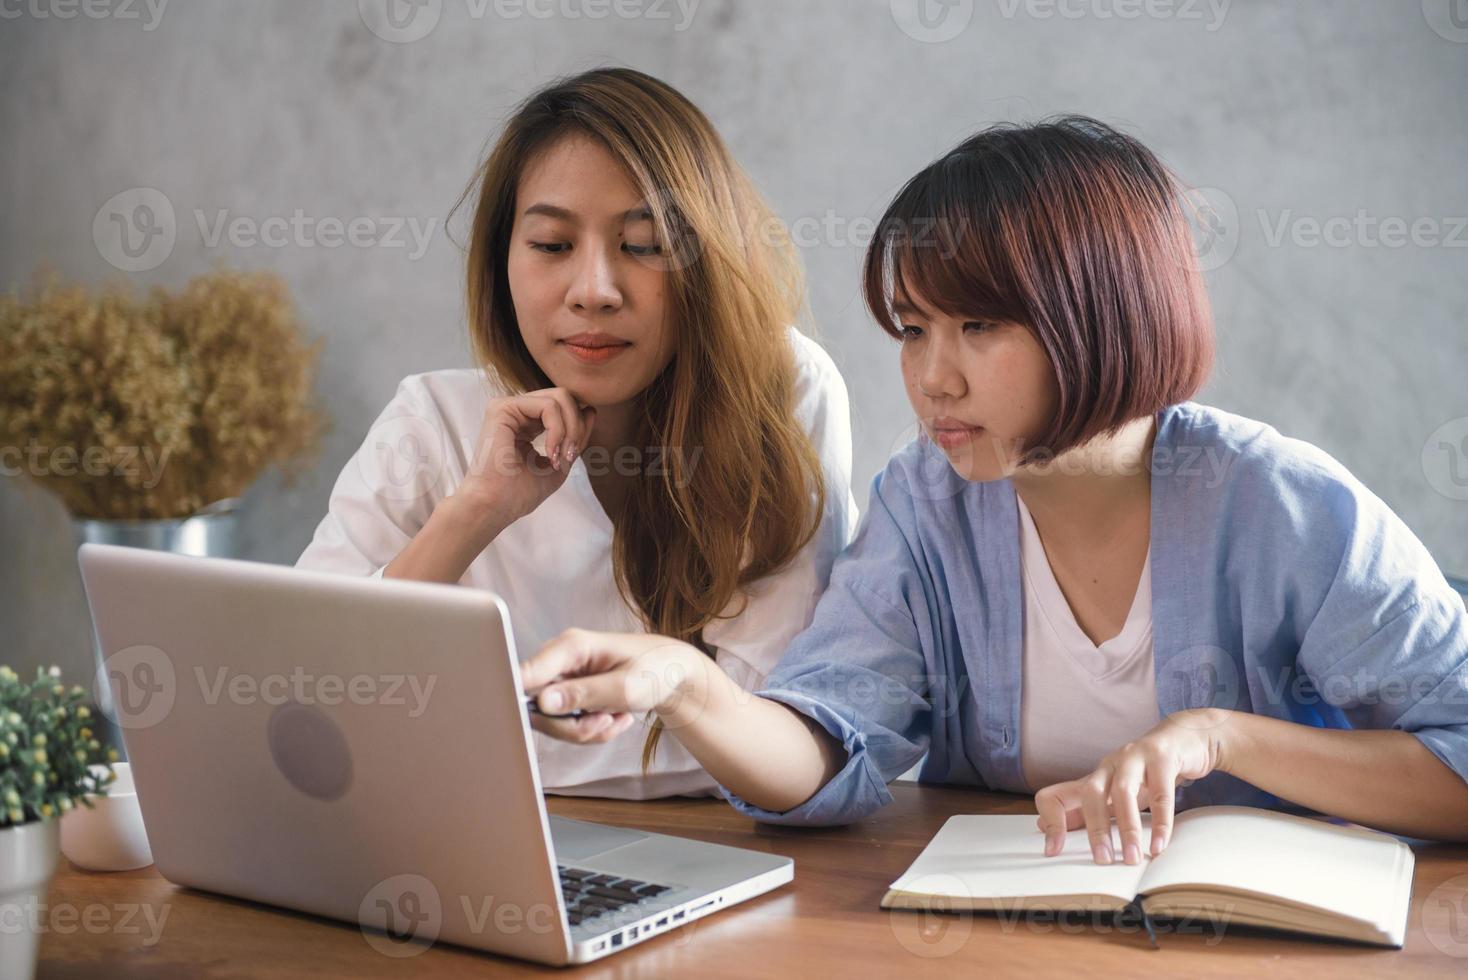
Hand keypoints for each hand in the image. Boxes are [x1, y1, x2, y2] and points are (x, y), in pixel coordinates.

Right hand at [453, 387, 595, 530]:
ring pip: (560, 397)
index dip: (579, 426)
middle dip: (577, 425)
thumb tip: (590, 409)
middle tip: (570, 454)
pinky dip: (558, 430)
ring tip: (561, 455)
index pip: (564, 408)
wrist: (494, 506)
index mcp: (527, 424)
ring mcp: (509, 407)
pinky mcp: (503, 408)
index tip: (573, 455)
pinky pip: (548, 406)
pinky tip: (551, 452)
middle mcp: (517, 412)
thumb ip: (574, 438)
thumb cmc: (519, 493)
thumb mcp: (559, 463)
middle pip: (564, 397)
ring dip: (570, 429)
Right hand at [518, 629, 709, 744]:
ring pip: (551, 722)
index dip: (519, 698)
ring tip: (613, 718)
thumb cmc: (654, 670)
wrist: (671, 675)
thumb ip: (583, 695)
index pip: (525, 673)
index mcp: (570, 646)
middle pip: (537, 707)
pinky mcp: (566, 694)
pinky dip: (590, 730)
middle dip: (571, 726)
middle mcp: (559, 660)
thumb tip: (543, 703)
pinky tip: (612, 717)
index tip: (534, 717)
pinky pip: (565, 725)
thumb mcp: (624, 687)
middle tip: (604, 723)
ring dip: (585, 730)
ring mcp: (561, 678)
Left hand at [1033, 709, 1233, 865]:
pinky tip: (1159, 844)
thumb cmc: (1147, 772)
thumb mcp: (1115, 793)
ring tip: (1131, 857)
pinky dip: (1160, 821)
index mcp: (1093, 778)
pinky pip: (1161, 792)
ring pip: (1123, 791)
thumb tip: (1044, 827)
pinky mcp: (1162, 757)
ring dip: (1127, 827)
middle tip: (1102, 860)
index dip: (1052, 823)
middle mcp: (1109, 765)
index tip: (1054, 851)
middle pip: (1090, 794)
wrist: (1184, 739)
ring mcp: (1135, 758)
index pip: (1053, 796)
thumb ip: (1085, 809)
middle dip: (1095, 829)